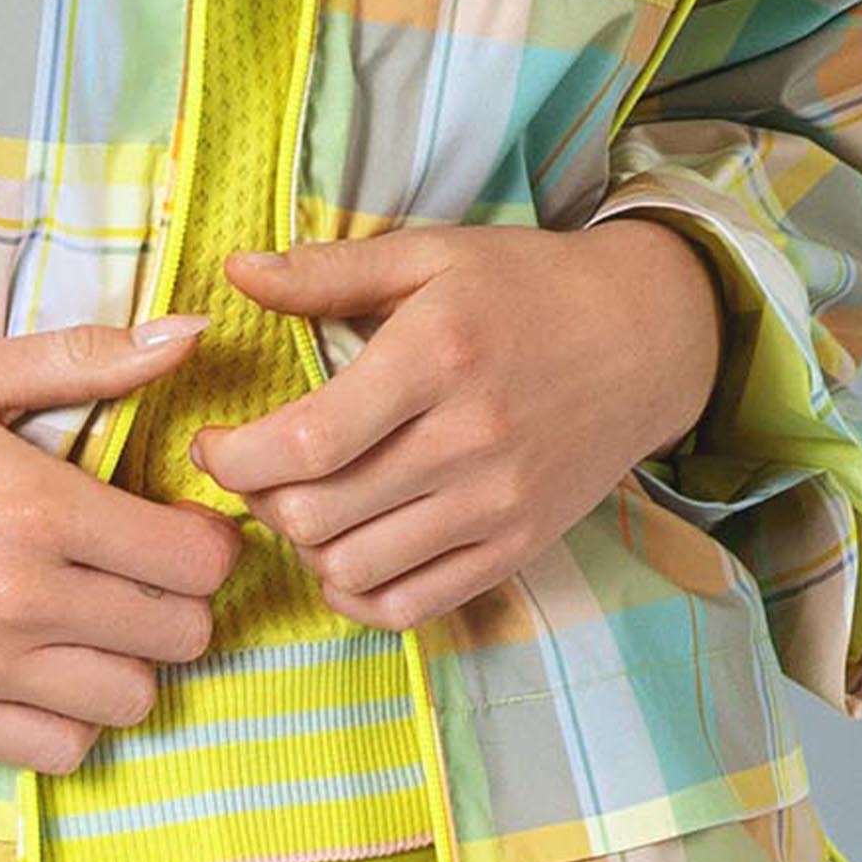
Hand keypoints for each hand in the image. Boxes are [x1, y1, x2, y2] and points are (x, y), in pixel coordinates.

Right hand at [0, 310, 238, 773]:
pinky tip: (46, 667)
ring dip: (129, 661)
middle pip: (179, 635)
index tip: (178, 524)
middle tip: (140, 570)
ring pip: (131, 700)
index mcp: (39, 507)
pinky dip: (71, 716)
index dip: (206, 540)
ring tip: (93, 620)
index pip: (195, 560)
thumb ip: (87, 360)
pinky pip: (60, 751)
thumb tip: (195, 335)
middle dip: (177, 599)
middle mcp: (20, 598)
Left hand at [194, 216, 727, 631]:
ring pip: (353, 569)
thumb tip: (233, 271)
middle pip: (317, 514)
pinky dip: (357, 594)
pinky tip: (345, 554)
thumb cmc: (528, 287)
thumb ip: (327, 270)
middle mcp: (468, 439)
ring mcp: (498, 503)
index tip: (212, 442)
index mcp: (435, 356)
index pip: (305, 442)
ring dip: (304, 548)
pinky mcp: (518, 546)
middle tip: (253, 470)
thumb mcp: (430, 254)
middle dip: (258, 499)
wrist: (648, 338)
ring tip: (302, 505)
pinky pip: (412, 607)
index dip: (233, 457)